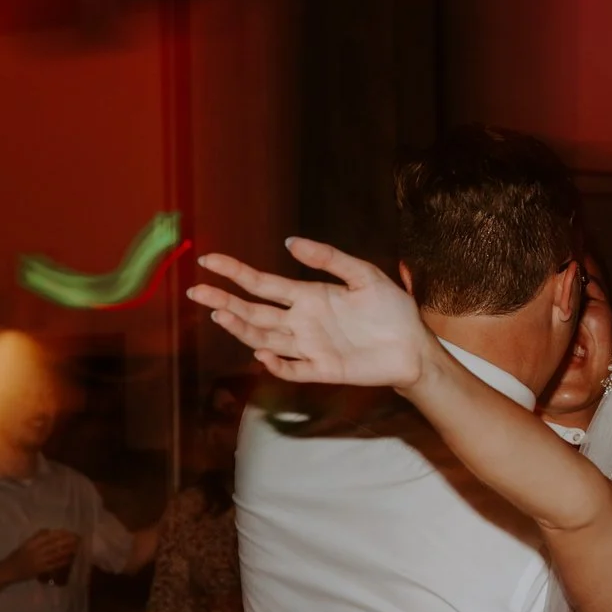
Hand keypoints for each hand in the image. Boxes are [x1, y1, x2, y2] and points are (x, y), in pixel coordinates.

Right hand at [12, 528, 77, 582]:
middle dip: (68, 540)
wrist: (8, 571)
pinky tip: (71, 557)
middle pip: (55, 544)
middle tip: (78, 538)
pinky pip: (55, 564)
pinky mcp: (41, 569)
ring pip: (57, 553)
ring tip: (78, 546)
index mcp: (30, 543)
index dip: (60, 533)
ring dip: (68, 549)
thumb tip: (50, 531)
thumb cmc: (16, 557)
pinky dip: (64, 560)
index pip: (48, 536)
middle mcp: (35, 551)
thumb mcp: (25, 545)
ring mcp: (39, 561)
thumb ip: (37, 538)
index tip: (70, 531)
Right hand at [189, 239, 430, 387]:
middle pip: (254, 312)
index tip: (207, 260)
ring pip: (265, 338)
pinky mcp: (324, 369)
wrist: (415, 345)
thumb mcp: (364, 275)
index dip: (234, 272)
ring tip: (221, 315)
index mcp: (307, 296)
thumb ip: (329, 258)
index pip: (262, 283)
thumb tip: (290, 242)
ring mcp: (310, 347)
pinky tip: (262, 353)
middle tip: (196, 291)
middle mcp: (301, 322)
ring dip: (242, 329)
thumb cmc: (391, 310)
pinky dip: (277, 364)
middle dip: (225, 300)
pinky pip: (293, 368)